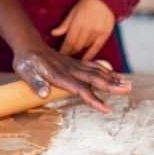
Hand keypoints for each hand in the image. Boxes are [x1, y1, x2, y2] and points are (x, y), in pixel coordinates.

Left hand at [11, 44, 130, 113]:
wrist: (28, 45)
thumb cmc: (26, 62)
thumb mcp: (26, 72)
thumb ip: (35, 83)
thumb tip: (44, 94)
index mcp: (59, 75)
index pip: (80, 89)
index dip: (93, 99)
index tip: (106, 109)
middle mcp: (70, 69)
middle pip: (94, 78)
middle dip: (112, 85)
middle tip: (128, 90)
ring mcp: (74, 65)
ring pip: (96, 71)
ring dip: (112, 78)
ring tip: (128, 84)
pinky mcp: (75, 64)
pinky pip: (93, 67)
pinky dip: (106, 71)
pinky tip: (115, 75)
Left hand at [50, 0, 115, 60]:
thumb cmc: (86, 4)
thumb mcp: (73, 11)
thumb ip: (64, 24)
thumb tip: (53, 33)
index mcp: (78, 22)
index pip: (69, 41)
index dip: (64, 50)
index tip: (59, 56)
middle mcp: (88, 28)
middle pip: (76, 46)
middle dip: (69, 52)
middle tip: (64, 57)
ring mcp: (97, 32)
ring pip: (85, 47)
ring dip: (78, 51)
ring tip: (73, 55)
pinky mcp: (105, 35)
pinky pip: (96, 49)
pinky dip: (89, 56)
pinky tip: (84, 61)